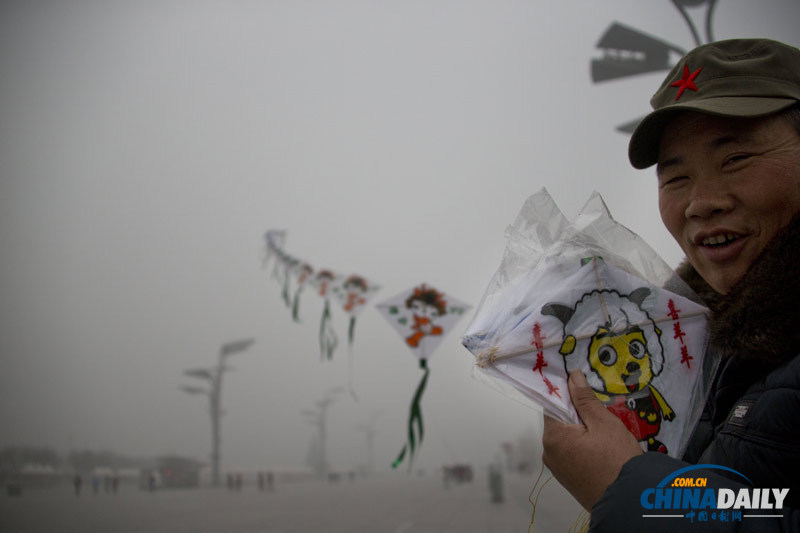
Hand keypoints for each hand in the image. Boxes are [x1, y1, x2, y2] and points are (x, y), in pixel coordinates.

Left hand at [542, 370, 642, 510]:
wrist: (629, 503)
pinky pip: (572, 453)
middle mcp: (549, 453)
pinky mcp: (568, 479)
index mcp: (553, 437)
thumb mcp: (604, 423)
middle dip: (579, 413)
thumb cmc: (617, 461)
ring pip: (568, 438)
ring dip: (583, 430)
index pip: (552, 404)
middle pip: (560, 421)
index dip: (567, 393)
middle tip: (602, 412)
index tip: (581, 386)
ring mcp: (558, 468)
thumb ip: (585, 399)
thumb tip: (572, 376)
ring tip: (606, 432)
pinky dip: (584, 446)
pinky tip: (604, 448)